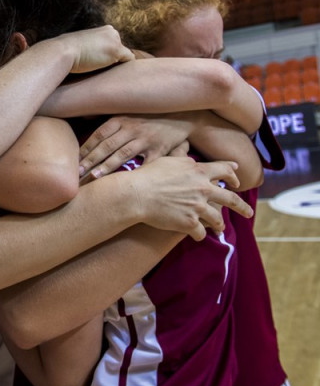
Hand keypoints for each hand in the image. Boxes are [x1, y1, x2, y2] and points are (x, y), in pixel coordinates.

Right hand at [58, 25, 134, 73]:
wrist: (64, 51)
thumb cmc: (67, 50)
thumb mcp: (81, 43)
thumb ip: (90, 47)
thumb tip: (89, 56)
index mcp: (104, 29)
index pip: (114, 44)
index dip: (108, 55)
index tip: (100, 64)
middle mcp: (112, 32)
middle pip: (121, 49)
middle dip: (114, 58)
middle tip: (102, 69)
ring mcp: (115, 41)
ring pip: (124, 56)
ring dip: (117, 64)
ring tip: (106, 72)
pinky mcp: (116, 51)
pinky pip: (129, 59)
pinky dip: (125, 67)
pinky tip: (116, 73)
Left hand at [78, 114, 192, 181]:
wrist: (182, 114)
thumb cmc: (150, 115)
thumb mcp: (129, 111)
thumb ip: (109, 118)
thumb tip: (84, 116)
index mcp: (121, 118)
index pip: (98, 134)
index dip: (85, 148)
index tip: (74, 161)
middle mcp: (131, 127)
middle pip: (107, 145)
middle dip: (90, 160)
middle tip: (77, 173)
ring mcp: (146, 138)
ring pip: (122, 153)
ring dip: (107, 166)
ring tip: (94, 177)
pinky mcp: (159, 148)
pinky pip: (146, 162)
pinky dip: (137, 172)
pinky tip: (126, 182)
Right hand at [129, 156, 251, 240]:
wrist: (136, 194)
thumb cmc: (148, 175)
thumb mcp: (168, 159)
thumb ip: (182, 156)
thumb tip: (187, 149)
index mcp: (199, 171)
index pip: (224, 170)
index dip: (233, 175)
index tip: (237, 180)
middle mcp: (203, 189)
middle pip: (230, 199)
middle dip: (242, 207)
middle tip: (249, 213)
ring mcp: (197, 207)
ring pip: (217, 219)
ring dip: (219, 225)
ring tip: (220, 229)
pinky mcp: (188, 223)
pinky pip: (199, 232)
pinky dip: (199, 235)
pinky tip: (197, 236)